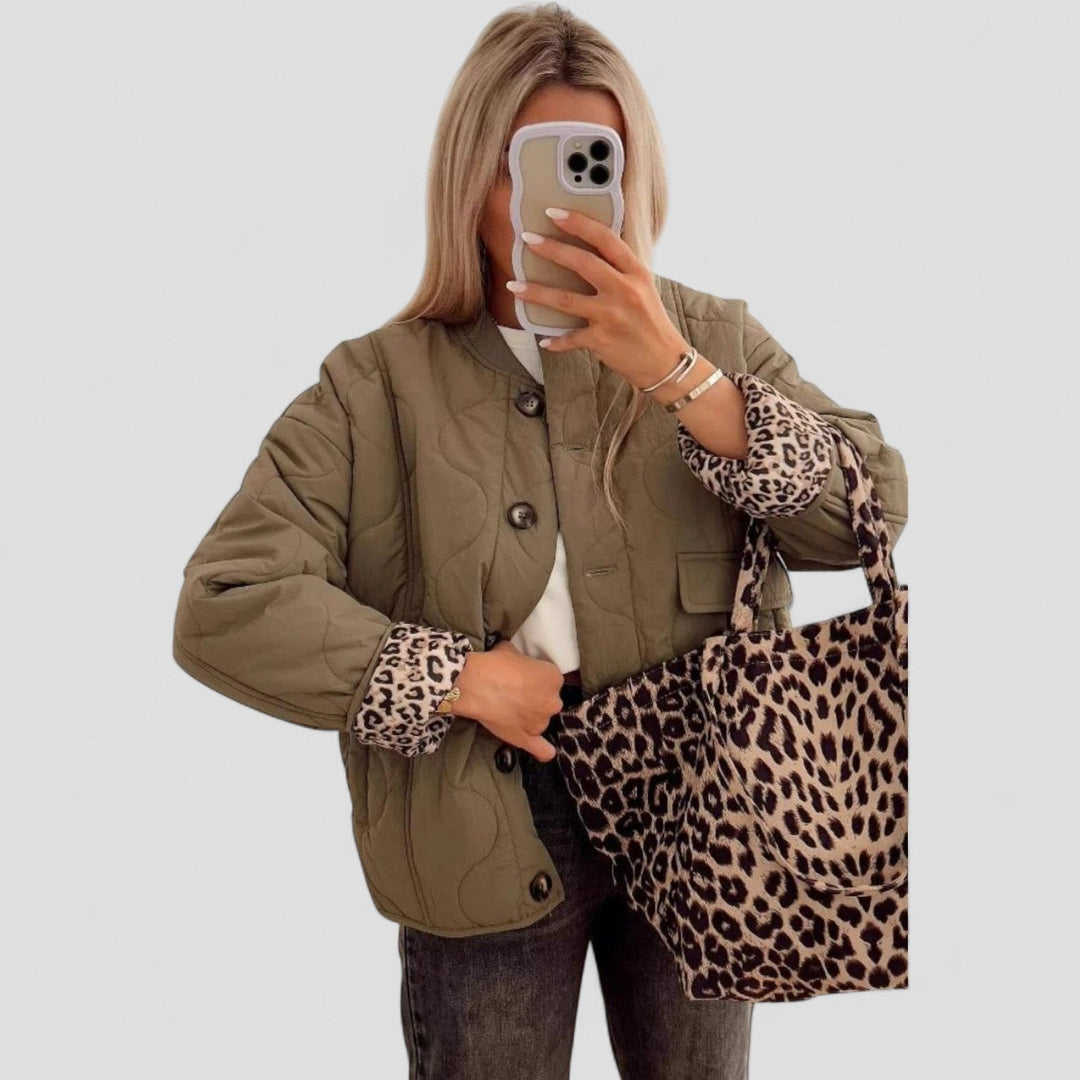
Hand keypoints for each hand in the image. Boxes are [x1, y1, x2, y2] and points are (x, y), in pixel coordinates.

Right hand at [450, 640, 564, 762]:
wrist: (475, 685)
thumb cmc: (494, 664)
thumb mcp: (512, 651)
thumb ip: (522, 661)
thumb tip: (517, 664)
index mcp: (553, 678)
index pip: (550, 679)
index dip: (536, 678)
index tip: (523, 678)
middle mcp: (552, 702)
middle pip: (548, 701)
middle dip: (536, 698)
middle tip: (516, 694)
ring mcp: (540, 722)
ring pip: (541, 721)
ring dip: (531, 717)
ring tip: (510, 711)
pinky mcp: (526, 738)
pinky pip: (542, 750)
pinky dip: (544, 751)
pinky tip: (546, 752)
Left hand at [506, 207, 691, 388]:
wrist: (665, 362)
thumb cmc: (651, 323)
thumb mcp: (643, 289)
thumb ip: (619, 271)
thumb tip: (585, 254)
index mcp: (636, 272)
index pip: (605, 239)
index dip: (578, 223)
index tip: (554, 213)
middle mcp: (624, 291)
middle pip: (582, 263)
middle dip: (551, 249)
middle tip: (528, 239)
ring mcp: (611, 316)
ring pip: (565, 299)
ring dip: (536, 292)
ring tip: (514, 285)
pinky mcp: (601, 340)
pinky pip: (570, 338)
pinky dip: (556, 341)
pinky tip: (544, 339)